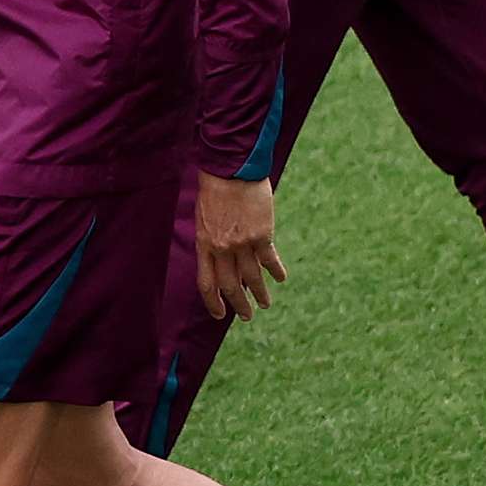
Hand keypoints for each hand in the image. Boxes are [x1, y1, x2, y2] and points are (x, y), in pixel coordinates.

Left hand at [193, 174, 285, 321]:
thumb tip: (220, 259)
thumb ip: (210, 241)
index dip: (213, 303)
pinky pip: (269, 260)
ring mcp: (242, 243)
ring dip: (260, 294)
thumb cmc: (215, 190)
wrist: (231, 169)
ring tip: (265, 304)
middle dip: (239, 305)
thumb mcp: (204, 218)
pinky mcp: (262, 234)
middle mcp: (222, 249)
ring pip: (252, 278)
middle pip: (231, 286)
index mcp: (204, 245)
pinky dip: (276, 271)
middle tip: (247, 316)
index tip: (219, 314)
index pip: (207, 284)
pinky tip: (281, 278)